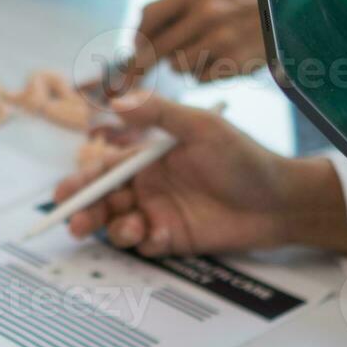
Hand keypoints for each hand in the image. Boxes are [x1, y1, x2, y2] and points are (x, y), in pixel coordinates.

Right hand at [54, 95, 346, 256]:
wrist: (281, 201)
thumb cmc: (245, 159)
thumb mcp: (202, 128)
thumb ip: (159, 114)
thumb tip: (116, 101)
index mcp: (149, 157)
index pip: (105, 169)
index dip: (82, 182)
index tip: (64, 194)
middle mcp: (149, 186)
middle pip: (104, 201)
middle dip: (85, 211)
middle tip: (74, 223)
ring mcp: (160, 213)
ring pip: (119, 224)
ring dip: (113, 229)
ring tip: (129, 228)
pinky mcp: (174, 240)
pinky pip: (145, 245)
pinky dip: (143, 243)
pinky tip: (158, 237)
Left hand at [129, 0, 265, 86]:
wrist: (292, 12)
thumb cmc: (246, 1)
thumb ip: (178, 3)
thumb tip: (139, 32)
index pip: (148, 17)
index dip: (138, 37)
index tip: (135, 48)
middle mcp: (206, 13)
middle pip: (156, 47)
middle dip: (147, 62)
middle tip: (140, 72)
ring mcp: (221, 39)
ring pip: (176, 66)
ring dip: (182, 65)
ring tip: (202, 53)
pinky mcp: (234, 62)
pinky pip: (199, 79)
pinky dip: (203, 75)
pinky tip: (219, 62)